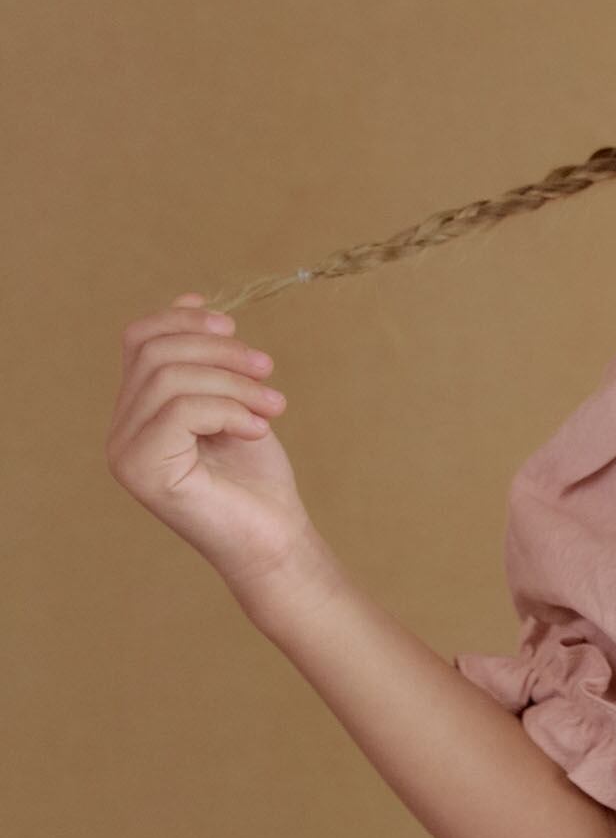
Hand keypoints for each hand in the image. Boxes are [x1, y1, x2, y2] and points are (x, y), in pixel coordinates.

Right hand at [105, 293, 314, 596]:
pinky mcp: (144, 472)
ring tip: (275, 405)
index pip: (140, 339)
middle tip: (267, 369)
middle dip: (220, 351)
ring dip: (235, 384)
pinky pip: (182, 411)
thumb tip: (191, 299)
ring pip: (172, 379)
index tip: (233, 326)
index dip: (184, 320)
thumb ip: (207, 359)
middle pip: (156, 353)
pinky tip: (259, 430)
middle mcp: (120, 431)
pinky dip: (230, 411)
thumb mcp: (232, 401)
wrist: (274, 538)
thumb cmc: (255, 477)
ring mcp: (126, 453)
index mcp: (136, 410)